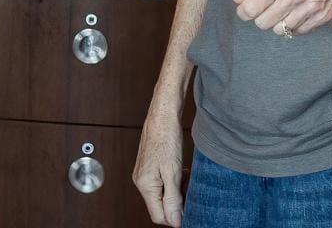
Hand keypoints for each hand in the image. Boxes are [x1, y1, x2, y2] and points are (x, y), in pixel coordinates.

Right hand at [133, 106, 184, 226]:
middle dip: (176, 204)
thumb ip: (173, 199)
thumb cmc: (166, 137)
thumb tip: (175, 221)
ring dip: (176, 193)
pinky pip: (160, 184)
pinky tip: (182, 174)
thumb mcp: (173, 172)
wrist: (162, 114)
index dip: (175, 217)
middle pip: (159, 206)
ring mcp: (143, 173)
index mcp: (145, 185)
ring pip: (161, 195)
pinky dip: (172, 184)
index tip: (189, 210)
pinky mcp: (148, 166)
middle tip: (190, 193)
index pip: (158, 216)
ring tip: (187, 181)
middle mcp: (141, 181)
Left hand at [233, 0, 331, 35]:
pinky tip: (298, 12)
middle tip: (267, 8)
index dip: (244, 12)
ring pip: (280, 30)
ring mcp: (310, 9)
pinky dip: (294, 25)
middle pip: (263, 23)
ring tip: (285, 8)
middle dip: (261, 17)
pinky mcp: (322, 18)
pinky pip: (298, 32)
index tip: (245, 10)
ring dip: (278, 22)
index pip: (251, 7)